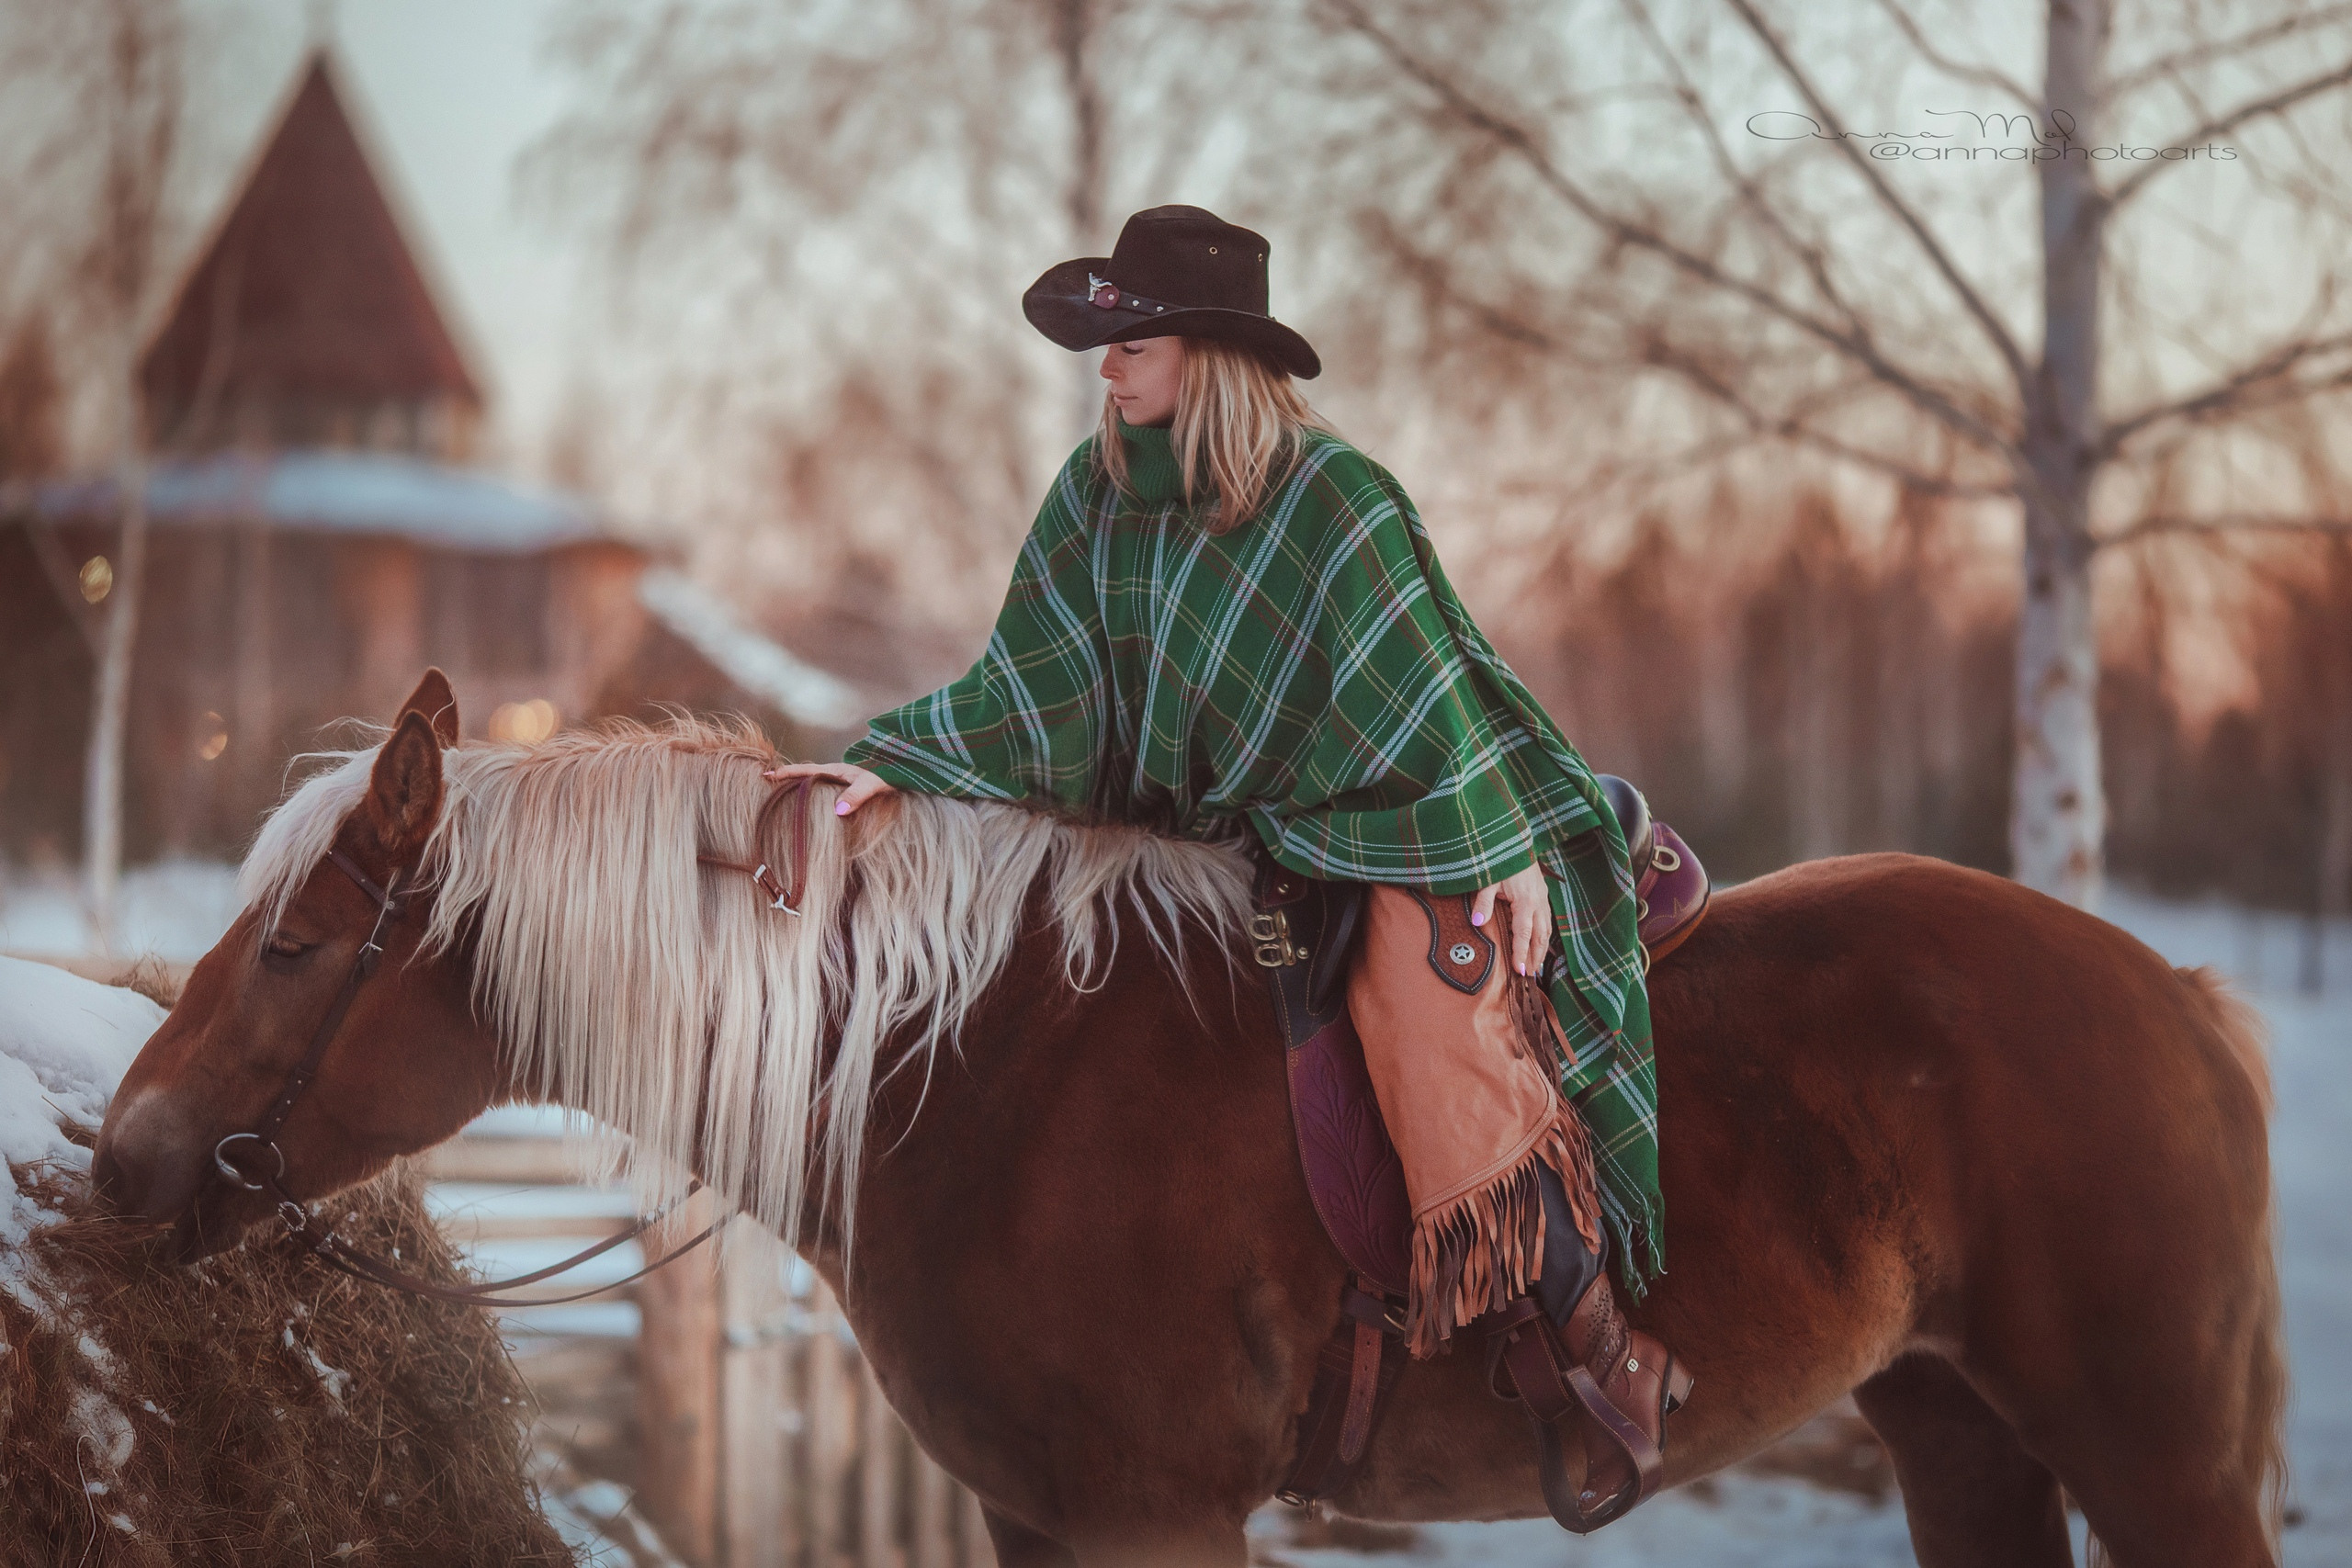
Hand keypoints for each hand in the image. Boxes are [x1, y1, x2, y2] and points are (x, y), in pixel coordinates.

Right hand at [763, 760, 896, 814]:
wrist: (906, 771)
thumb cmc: (889, 776)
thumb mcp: (872, 785)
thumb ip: (856, 796)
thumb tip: (838, 810)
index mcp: (836, 770)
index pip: (805, 771)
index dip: (785, 773)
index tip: (766, 775)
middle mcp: (836, 775)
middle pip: (806, 778)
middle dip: (787, 782)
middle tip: (767, 786)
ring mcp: (842, 782)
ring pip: (815, 786)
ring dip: (800, 790)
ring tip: (783, 799)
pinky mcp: (849, 791)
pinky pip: (826, 794)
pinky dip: (814, 798)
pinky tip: (811, 809)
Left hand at [1470, 862, 1552, 977]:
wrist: (1516, 842)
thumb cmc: (1502, 860)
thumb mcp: (1488, 880)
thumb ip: (1483, 902)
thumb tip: (1478, 923)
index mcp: (1526, 901)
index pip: (1523, 934)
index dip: (1521, 953)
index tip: (1519, 970)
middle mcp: (1538, 903)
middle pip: (1540, 937)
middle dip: (1536, 957)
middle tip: (1530, 975)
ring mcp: (1543, 899)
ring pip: (1546, 930)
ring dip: (1542, 949)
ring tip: (1536, 966)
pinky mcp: (1543, 896)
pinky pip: (1546, 921)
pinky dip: (1544, 936)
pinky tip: (1539, 944)